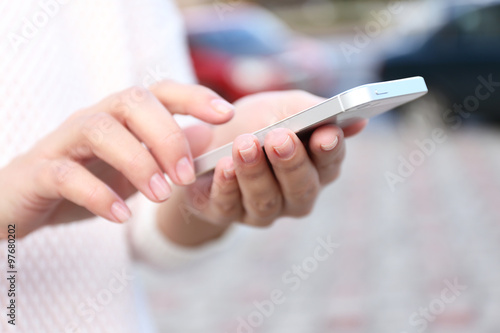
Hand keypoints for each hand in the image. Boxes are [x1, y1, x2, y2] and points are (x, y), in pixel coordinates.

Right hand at [0, 81, 233, 237]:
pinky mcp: (40, 172)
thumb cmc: (87, 179)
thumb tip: (208, 141)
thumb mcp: (134, 167)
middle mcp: (94, 119)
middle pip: (132, 101)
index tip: (227, 114)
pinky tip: (121, 216)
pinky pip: (67, 174)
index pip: (160, 92)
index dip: (194, 97)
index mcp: (120, 117)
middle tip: (184, 176)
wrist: (24, 201)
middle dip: (166, 136)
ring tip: (160, 194)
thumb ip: (165, 154)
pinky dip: (99, 195)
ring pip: (100, 129)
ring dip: (137, 162)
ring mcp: (64, 142)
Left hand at [158, 90, 366, 244]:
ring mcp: (261, 210)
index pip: (330, 165)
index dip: (329, 151)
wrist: (208, 143)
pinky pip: (228, 205)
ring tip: (246, 144)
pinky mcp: (226, 214)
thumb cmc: (255, 124)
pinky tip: (225, 167)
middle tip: (280, 138)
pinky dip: (227, 186)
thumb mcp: (282, 108)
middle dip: (291, 163)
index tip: (326, 133)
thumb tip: (359, 123)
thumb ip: (314, 113)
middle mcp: (293, 197)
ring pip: (265, 199)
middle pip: (301, 188)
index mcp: (315, 170)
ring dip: (255, 172)